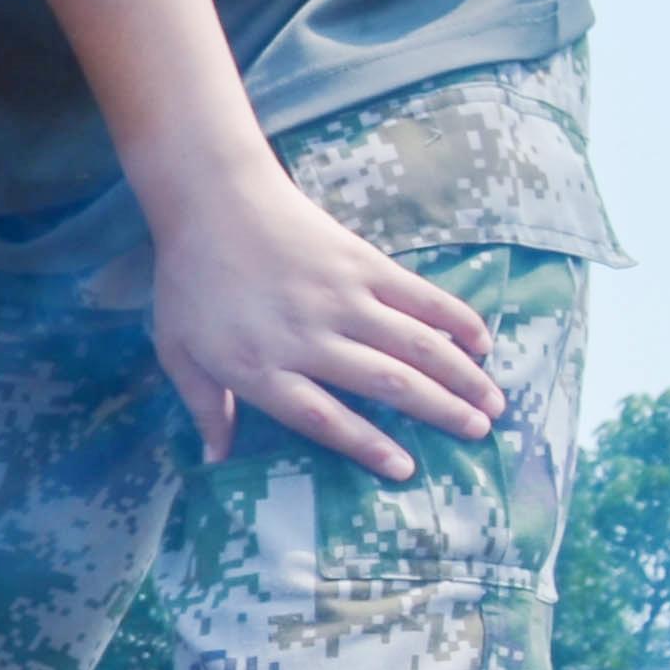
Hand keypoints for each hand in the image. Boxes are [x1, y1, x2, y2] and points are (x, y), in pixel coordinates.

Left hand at [144, 165, 499, 478]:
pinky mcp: (363, 263)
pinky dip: (456, 319)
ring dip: (460, 375)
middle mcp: (308, 338)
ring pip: (414, 344)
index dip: (367, 446)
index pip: (323, 418)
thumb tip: (217, 460)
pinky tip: (482, 342)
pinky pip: (420, 297)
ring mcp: (342, 298)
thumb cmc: (190, 281)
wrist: (213, 200)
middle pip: (385, 383)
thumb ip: (204, 407)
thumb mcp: (178, 352)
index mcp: (260, 367)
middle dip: (438, 412)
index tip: (406, 470)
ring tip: (492, 403)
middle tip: (478, 434)